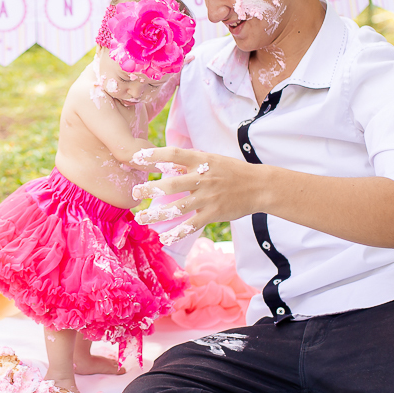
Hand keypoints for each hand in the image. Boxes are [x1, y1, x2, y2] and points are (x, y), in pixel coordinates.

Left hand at [131, 147, 261, 240]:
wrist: (259, 186)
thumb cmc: (232, 171)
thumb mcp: (212, 160)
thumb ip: (189, 163)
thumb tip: (165, 166)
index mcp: (201, 160)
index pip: (174, 154)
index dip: (154, 155)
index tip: (136, 158)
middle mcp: (203, 178)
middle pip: (171, 184)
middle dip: (150, 189)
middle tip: (134, 192)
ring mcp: (207, 197)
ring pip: (177, 207)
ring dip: (156, 214)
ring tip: (140, 218)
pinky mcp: (213, 213)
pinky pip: (191, 225)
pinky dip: (177, 232)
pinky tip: (164, 238)